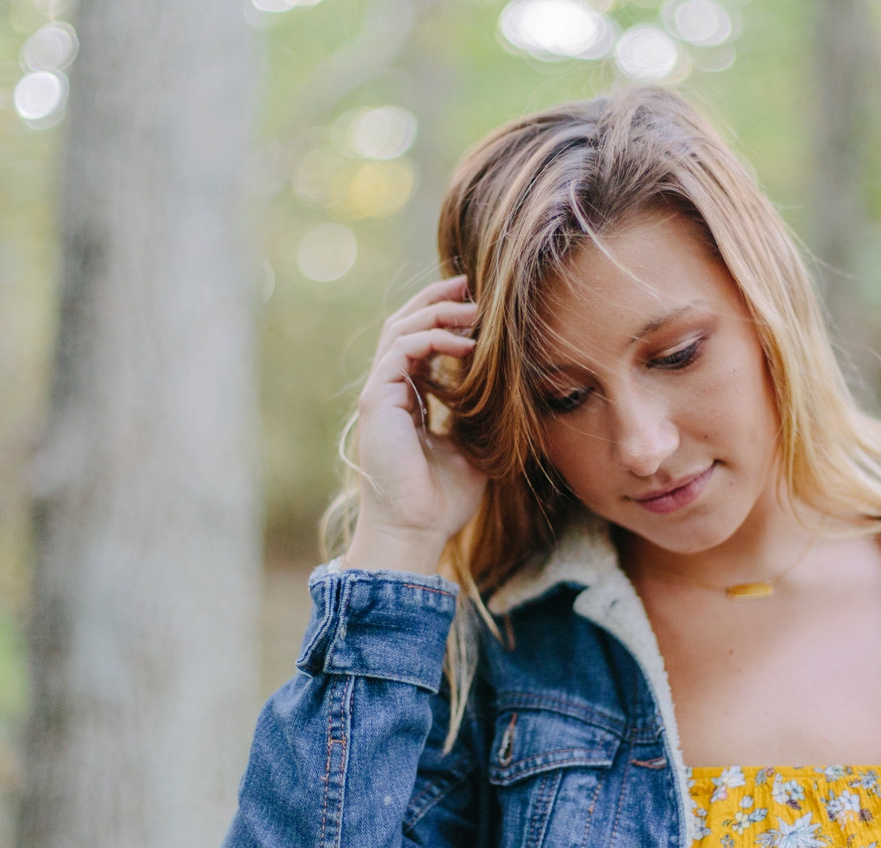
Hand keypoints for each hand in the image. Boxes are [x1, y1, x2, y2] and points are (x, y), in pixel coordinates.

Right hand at [342, 276, 487, 575]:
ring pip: (398, 330)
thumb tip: (504, 395)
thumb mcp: (471, 448)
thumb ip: (477, 417)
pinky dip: (432, 339)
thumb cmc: (441, 500)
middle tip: (469, 284)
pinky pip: (401, 351)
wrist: (414, 530)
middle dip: (435, 301)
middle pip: (403, 326)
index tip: (476, 305)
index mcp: (405, 400)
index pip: (417, 344)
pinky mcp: (376, 400)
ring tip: (472, 309)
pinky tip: (466, 345)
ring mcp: (379, 394)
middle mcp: (388, 392)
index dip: (443, 319)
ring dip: (436, 314)